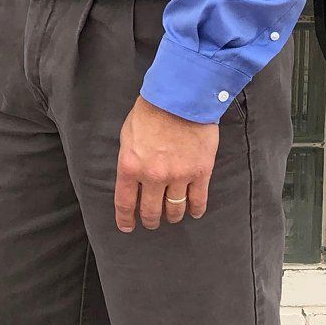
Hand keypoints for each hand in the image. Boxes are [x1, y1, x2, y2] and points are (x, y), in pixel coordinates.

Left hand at [114, 95, 218, 232]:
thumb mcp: (128, 135)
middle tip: (152, 222)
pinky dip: (196, 209)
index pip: (125, 202)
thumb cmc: (150, 112)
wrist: (180, 97)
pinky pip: (198, 200)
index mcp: (131, 166)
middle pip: (151, 211)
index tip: (128, 227)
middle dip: (151, 220)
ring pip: (175, 209)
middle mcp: (153, 176)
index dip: (126, 219)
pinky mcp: (200, 172)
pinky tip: (194, 213)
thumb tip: (132, 176)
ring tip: (172, 217)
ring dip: (173, 216)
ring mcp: (178, 176)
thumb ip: (130, 159)